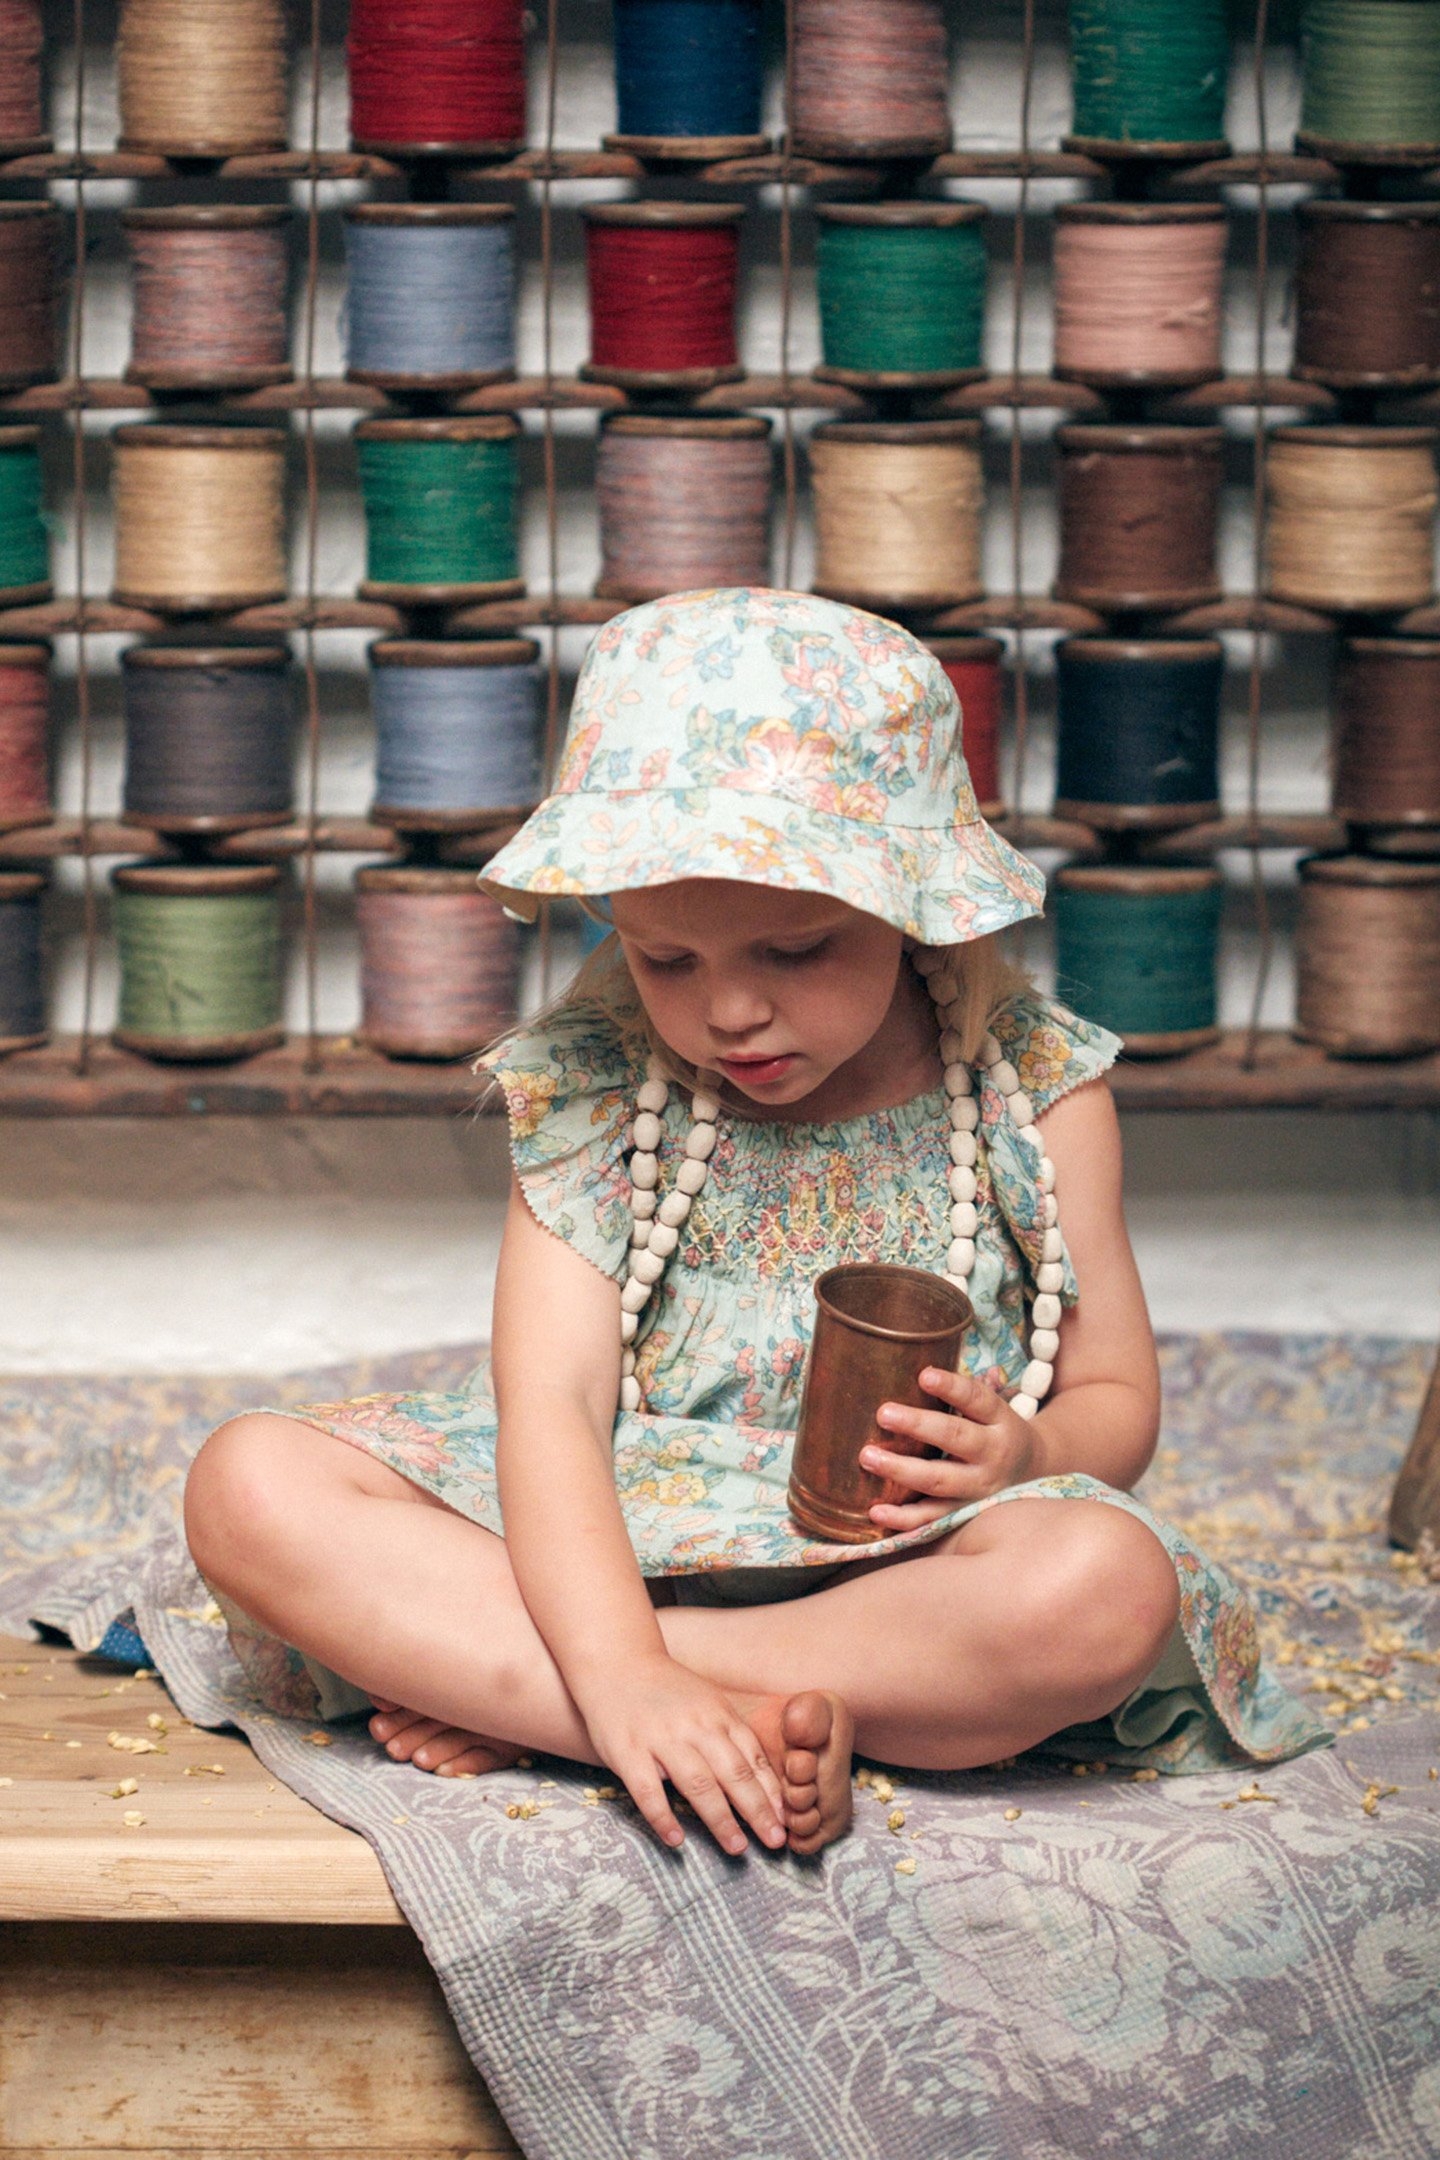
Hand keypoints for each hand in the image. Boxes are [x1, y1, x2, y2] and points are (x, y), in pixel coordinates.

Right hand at [579, 1655, 787, 1858]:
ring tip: (737, 1848)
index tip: (787, 1822)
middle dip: (758, 1810)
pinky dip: (662, 1816)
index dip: (772, 1793)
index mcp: (718, 1714)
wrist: (617, 1661)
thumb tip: (765, 1782)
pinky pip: (647, 1790)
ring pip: (697, 1783)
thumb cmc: (668, 1690)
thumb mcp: (708, 1702)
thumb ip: (732, 1736)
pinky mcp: (627, 1751)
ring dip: (720, 1819)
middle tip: (775, 1842)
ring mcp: (660, 1738)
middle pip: (733, 1773)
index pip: (753, 1758)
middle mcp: (694, 1726)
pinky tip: (676, 1840)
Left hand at [859, 1367, 1037, 1531]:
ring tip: (867, 1457)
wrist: (1032, 1475)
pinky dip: (903, 1518)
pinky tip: (875, 1510)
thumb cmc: (996, 1432)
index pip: (978, 1399)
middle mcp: (993, 1454)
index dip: (952, 1388)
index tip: (924, 1375)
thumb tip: (927, 1366)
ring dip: (900, 1470)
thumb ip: (966, 1391)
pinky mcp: (963, 1514)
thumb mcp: (994, 1409)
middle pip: (955, 1438)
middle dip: (918, 1426)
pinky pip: (931, 1519)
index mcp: (1001, 1421)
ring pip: (938, 1481)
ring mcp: (978, 1489)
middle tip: (882, 1413)